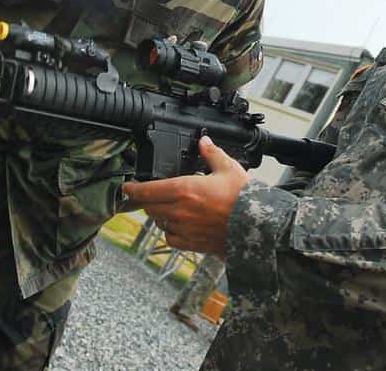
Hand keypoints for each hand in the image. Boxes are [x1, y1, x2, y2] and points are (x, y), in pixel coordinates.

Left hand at [123, 136, 249, 256]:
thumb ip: (212, 153)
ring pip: (159, 222)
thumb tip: (203, 141)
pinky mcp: (192, 244)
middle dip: (147, 200)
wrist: (258, 228)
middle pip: (150, 207)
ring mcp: (184, 229)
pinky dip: (171, 231)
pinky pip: (171, 238)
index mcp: (184, 189)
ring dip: (160, 214)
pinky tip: (179, 225)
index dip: (133, 189)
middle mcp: (179, 211)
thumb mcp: (229, 168)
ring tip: (169, 207)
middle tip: (149, 194)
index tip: (127, 187)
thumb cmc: (244, 198)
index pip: (147, 190)